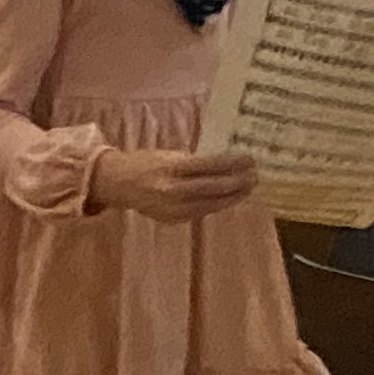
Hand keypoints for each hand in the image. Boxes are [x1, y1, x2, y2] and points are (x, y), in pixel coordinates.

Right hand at [91, 147, 260, 221]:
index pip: (210, 165)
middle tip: (255, 177)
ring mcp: (172, 208)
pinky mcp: (173, 219)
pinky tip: (229, 199)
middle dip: (238, 183)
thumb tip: (225, 164)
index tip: (250, 159)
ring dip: (232, 197)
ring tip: (248, 189)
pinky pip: (201, 212)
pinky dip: (216, 205)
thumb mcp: (169, 155)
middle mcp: (172, 190)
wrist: (118, 183)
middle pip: (214, 188)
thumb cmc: (146, 163)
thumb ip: (194, 162)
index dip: (233, 163)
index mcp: (171, 168)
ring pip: (211, 204)